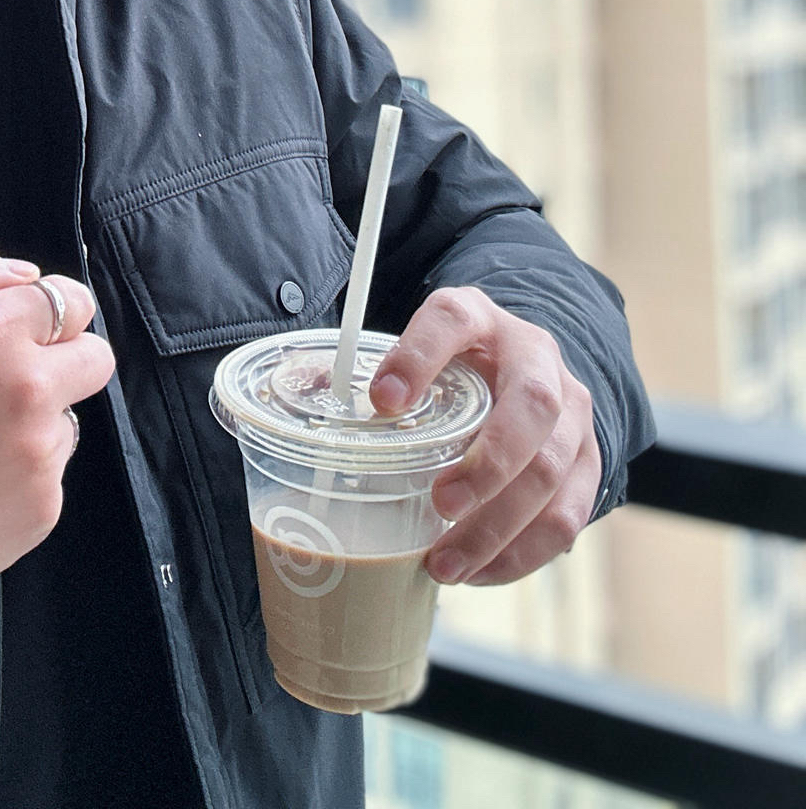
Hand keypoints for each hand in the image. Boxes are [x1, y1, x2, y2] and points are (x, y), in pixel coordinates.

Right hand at [0, 242, 113, 598]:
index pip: (74, 302)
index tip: (21, 331)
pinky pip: (50, 477)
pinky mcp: (40, 511)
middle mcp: (28, 390)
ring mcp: (39, 456)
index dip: (48, 313)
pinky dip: (21, 475)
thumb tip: (27, 274)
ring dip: (38, 421)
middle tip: (7, 380)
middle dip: (63, 360)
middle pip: (96, 358)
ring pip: (70, 421)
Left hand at [369, 286, 600, 586]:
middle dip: (487, 464)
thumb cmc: (452, 366)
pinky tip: (477, 573)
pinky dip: (522, 554)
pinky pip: (568, 516)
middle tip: (439, 503)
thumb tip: (303, 394)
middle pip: (531, 407)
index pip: (452, 320)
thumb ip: (371, 374)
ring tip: (444, 566)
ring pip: (554, 472)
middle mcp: (535, 356)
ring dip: (499, 528)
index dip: (418, 356)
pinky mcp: (589, 460)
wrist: (523, 363)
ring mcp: (573, 410)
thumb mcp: (416, 352)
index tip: (380, 403)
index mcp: (478, 318)